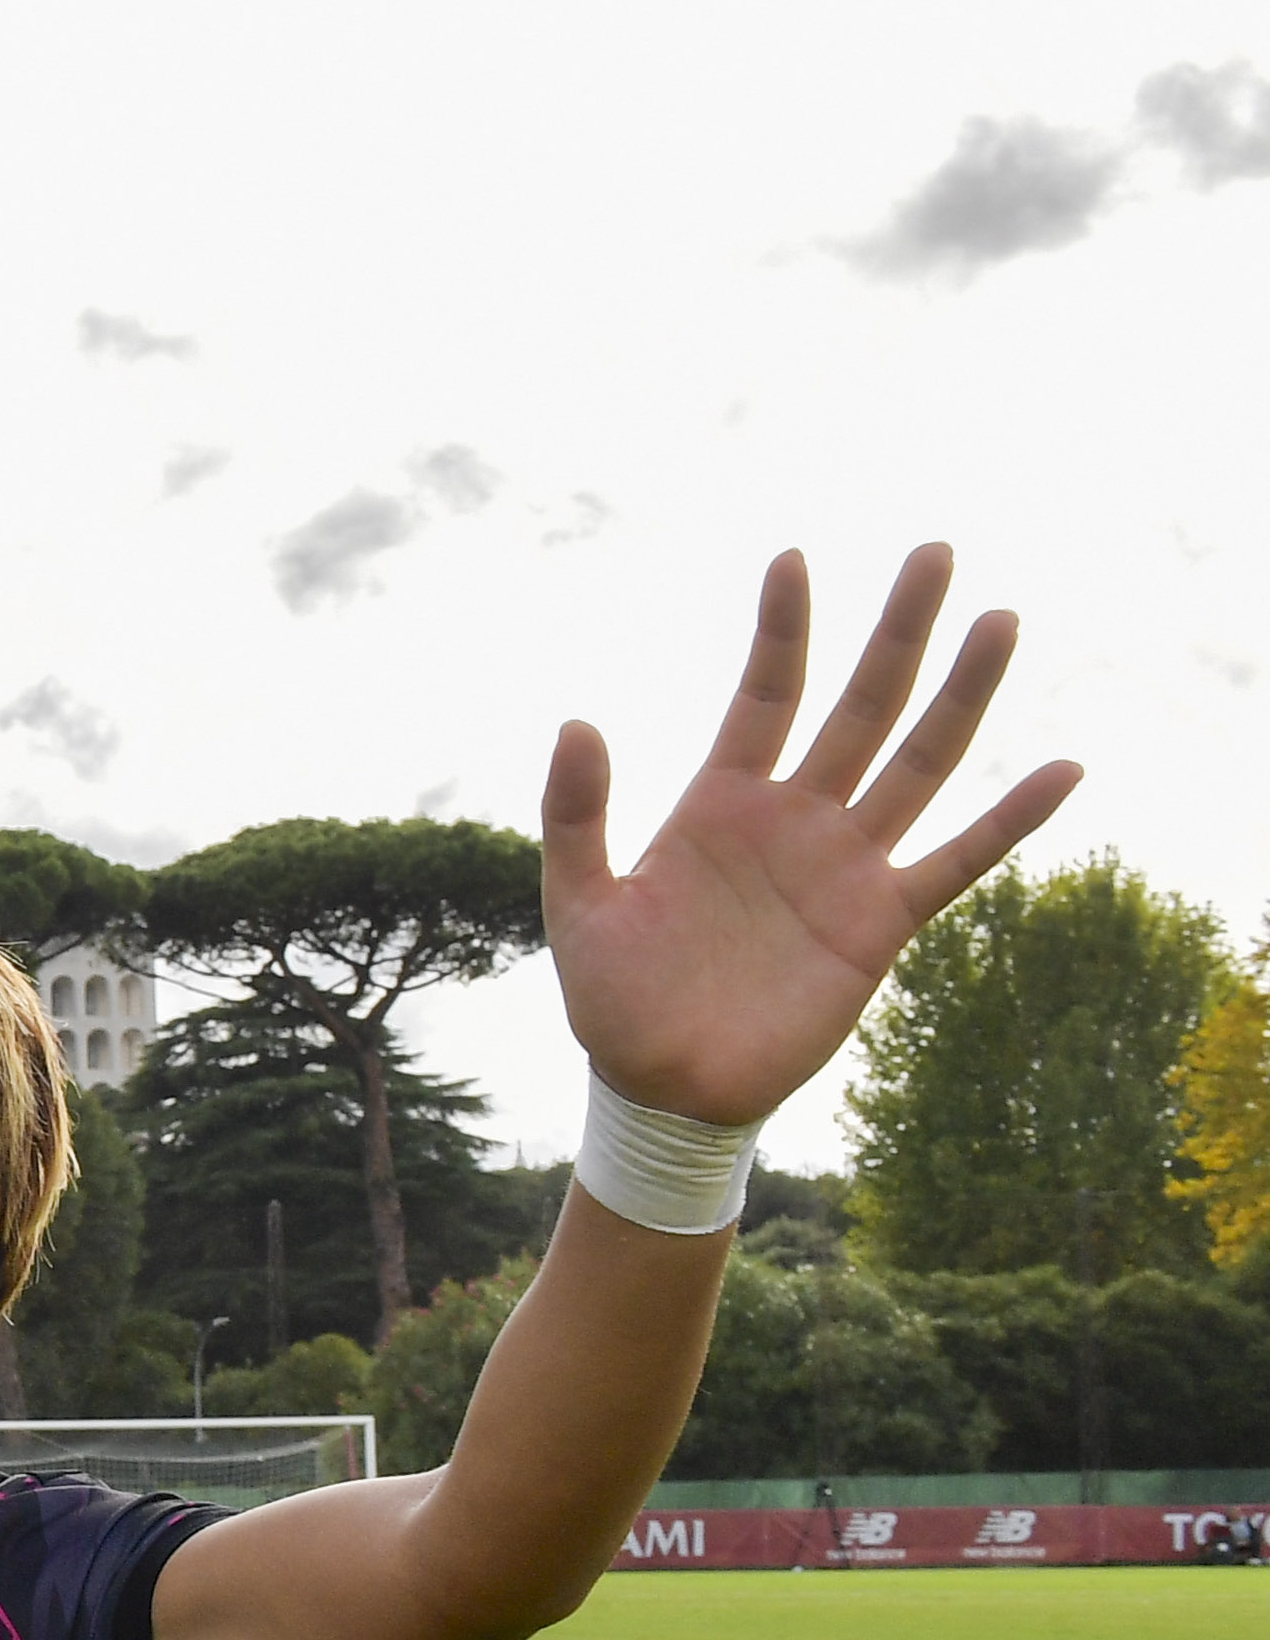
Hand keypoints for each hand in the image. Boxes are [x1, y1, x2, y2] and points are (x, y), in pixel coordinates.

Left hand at [546, 547, 1079, 1127]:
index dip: (781, 629)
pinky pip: (959, 860)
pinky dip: (1012, 819)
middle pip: (859, 704)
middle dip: (896, 631)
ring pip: (918, 761)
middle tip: (934, 551)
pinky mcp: (882, 922)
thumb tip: (578, 721)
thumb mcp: (578, 903)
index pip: (764, 694)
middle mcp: (794, 818)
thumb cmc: (614, 998)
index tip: (793, 557)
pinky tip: (1063, 768)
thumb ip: (578, 815)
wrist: (665, 1088)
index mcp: (720, 801)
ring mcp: (845, 864)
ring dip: (961, 694)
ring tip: (1001, 620)